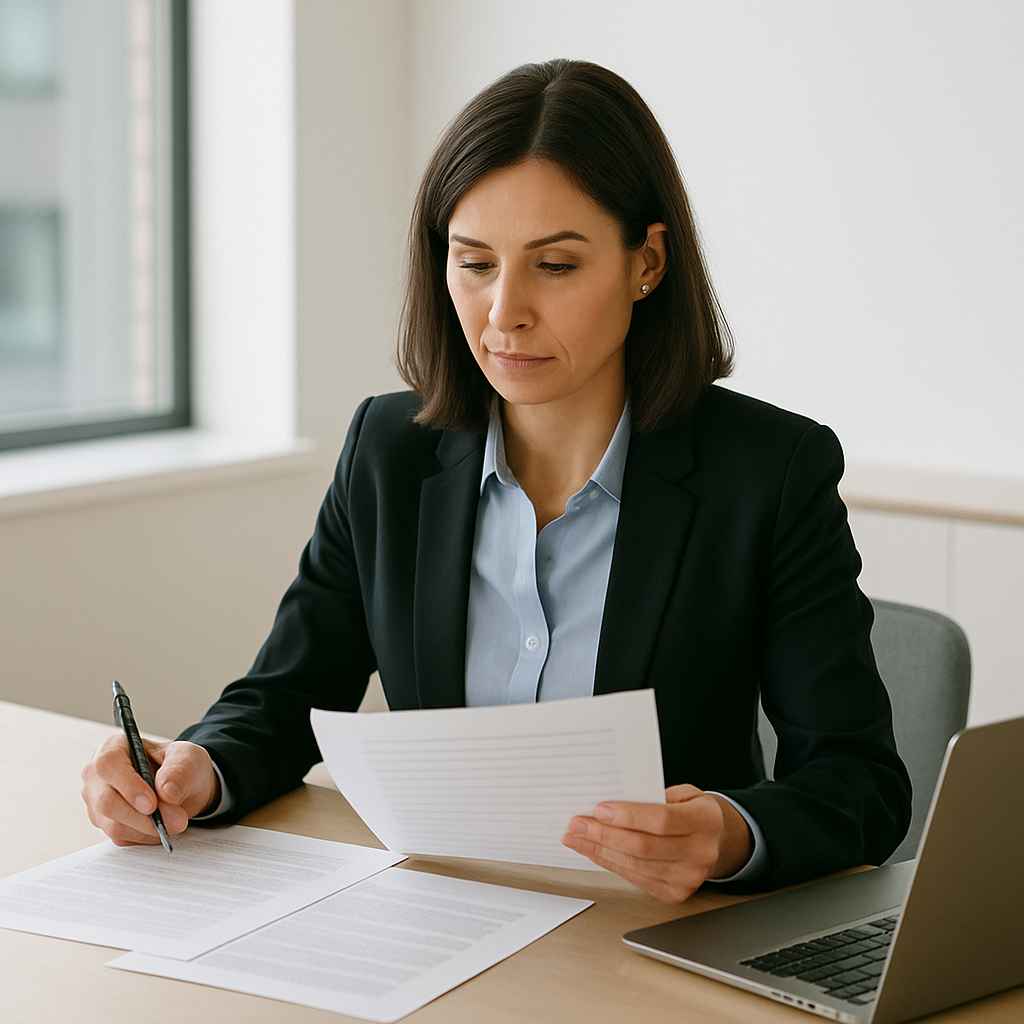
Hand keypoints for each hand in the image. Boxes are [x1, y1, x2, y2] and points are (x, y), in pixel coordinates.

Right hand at [80, 734, 219, 846]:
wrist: (183, 786)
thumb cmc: (181, 765)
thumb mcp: (189, 759)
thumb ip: (179, 771)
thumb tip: (166, 792)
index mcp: (114, 747)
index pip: (108, 765)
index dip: (128, 786)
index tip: (152, 804)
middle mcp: (98, 775)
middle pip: (107, 801)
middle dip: (144, 817)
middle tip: (177, 821)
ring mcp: (97, 801)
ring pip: (114, 824)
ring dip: (149, 828)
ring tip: (176, 822)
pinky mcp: (104, 823)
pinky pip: (121, 837)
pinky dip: (146, 836)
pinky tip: (162, 826)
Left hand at [561, 784, 752, 902]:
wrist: (716, 841)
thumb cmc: (693, 811)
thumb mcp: (683, 793)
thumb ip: (653, 795)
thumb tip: (610, 800)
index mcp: (705, 821)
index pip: (662, 820)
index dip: (628, 816)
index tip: (599, 809)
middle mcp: (700, 853)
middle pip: (644, 847)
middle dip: (604, 834)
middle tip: (577, 823)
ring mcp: (688, 878)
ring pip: (635, 865)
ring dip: (599, 850)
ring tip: (577, 836)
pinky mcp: (674, 893)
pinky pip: (634, 878)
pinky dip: (609, 863)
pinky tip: (594, 850)